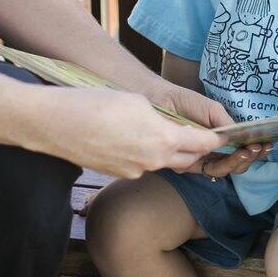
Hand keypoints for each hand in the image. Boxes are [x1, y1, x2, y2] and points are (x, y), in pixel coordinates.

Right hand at [36, 88, 223, 178]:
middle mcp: (153, 161)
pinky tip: (130, 139)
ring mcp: (134, 171)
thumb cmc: (95, 104)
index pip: (202, 143)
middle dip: (196, 149)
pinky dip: (144, 155)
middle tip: (199, 137)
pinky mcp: (118, 174)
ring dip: (169, 153)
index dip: (214, 139)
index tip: (222, 136)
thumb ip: (161, 118)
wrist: (54, 124)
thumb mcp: (137, 102)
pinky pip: (141, 166)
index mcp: (163, 139)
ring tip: (161, 135)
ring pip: (163, 163)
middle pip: (187, 160)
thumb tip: (166, 129)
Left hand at [147, 82, 268, 175]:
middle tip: (257, 149)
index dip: (254, 152)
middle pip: (233, 165)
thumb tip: (243, 139)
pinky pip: (203, 169)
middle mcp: (209, 153)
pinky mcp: (184, 164)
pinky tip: (228, 153)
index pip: (239, 152)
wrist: (160, 99)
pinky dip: (219, 163)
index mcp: (218, 141)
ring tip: (246, 152)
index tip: (266, 145)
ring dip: (237, 162)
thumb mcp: (213, 110)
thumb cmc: (185, 102)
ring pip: (221, 170)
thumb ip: (227, 125)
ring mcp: (197, 160)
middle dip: (248, 159)